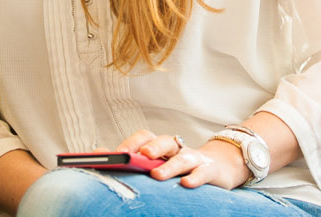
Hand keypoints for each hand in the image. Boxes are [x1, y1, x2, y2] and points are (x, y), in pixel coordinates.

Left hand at [111, 130, 250, 189]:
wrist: (219, 167)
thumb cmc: (181, 167)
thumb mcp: (159, 163)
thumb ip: (133, 160)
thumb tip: (100, 154)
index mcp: (161, 147)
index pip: (145, 137)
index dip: (131, 143)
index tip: (115, 154)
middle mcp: (177, 149)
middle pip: (165, 141)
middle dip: (152, 147)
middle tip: (140, 155)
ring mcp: (194, 158)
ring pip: (183, 157)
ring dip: (170, 165)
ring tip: (156, 175)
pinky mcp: (210, 169)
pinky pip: (203, 171)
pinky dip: (195, 177)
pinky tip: (186, 183)